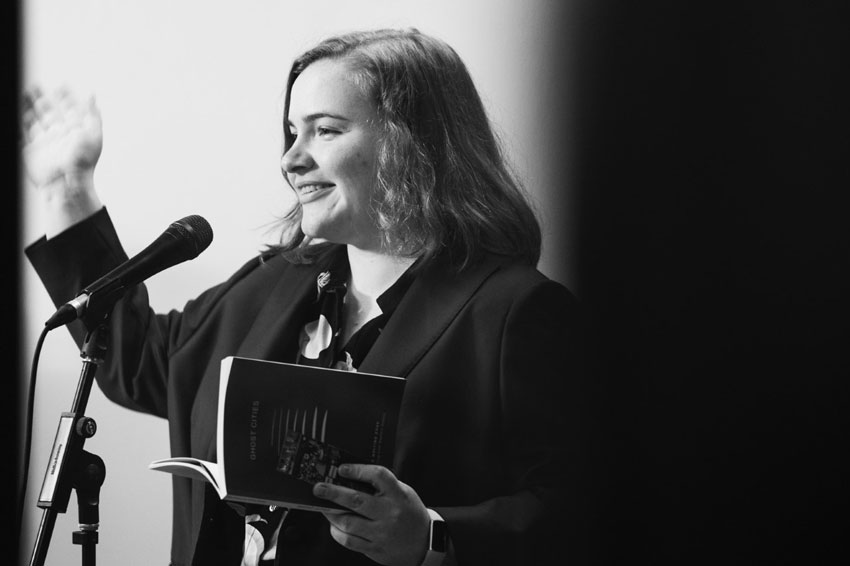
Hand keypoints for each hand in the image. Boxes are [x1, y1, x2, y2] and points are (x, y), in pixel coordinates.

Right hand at [21, 87, 102, 190]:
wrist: (66, 183)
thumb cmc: (83, 162)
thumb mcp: (93, 136)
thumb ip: (92, 115)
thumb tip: (92, 95)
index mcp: (74, 132)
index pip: (69, 111)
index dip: (65, 98)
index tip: (60, 86)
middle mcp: (58, 136)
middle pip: (48, 113)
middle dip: (41, 99)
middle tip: (34, 86)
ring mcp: (44, 143)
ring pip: (33, 120)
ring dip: (27, 107)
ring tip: (22, 93)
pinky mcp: (30, 151)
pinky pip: (21, 134)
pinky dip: (17, 122)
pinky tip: (15, 112)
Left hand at [313, 464, 430, 565]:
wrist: (425, 544)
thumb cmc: (411, 514)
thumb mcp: (404, 493)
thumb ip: (384, 486)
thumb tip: (354, 477)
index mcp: (398, 495)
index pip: (378, 476)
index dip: (358, 470)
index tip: (342, 469)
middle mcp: (389, 513)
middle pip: (356, 500)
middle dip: (334, 493)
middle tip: (319, 488)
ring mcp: (381, 532)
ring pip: (348, 522)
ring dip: (332, 514)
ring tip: (325, 507)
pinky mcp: (375, 548)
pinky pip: (349, 540)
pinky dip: (337, 532)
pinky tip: (334, 525)